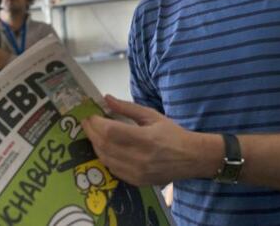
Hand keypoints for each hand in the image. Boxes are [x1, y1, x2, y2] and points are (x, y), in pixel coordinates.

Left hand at [81, 95, 219, 185]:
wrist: (191, 158)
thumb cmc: (172, 133)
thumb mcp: (152, 116)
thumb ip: (127, 108)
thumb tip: (106, 98)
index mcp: (145, 139)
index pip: (110, 132)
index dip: (96, 123)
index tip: (90, 116)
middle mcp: (139, 158)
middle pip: (104, 145)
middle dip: (91, 133)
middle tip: (87, 123)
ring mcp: (137, 173)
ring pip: (105, 159)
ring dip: (96, 145)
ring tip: (94, 134)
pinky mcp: (136, 181)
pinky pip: (112, 169)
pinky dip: (105, 158)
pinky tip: (105, 148)